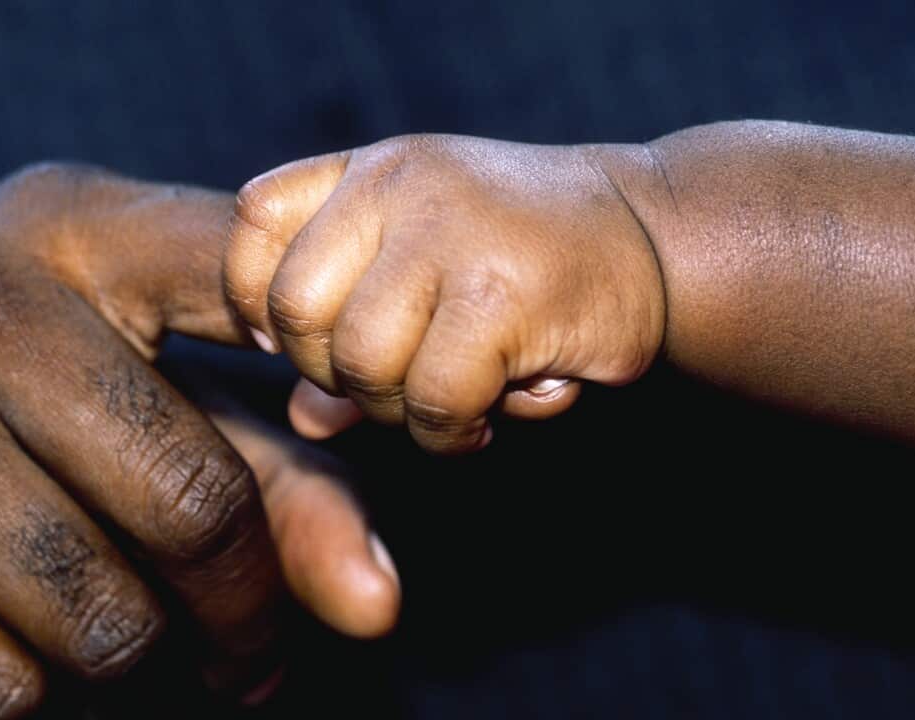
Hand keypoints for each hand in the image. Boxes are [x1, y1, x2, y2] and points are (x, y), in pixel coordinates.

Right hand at [0, 164, 398, 717]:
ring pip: (102, 617)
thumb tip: (377, 604)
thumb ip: (269, 472)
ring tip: (114, 632)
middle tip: (245, 643)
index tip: (355, 425)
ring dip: (134, 658)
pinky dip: (33, 697)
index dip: (328, 357)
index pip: (241, 270)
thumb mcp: (113, 386)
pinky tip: (15, 653)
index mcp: (62, 229)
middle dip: (242, 607)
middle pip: (194, 500)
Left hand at [224, 134, 665, 452]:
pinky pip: (433, 399)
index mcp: (372, 171)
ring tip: (452, 400)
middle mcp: (401, 187)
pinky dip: (450, 432)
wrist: (659, 237)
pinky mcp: (503, 294)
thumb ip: (353, 332)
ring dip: (402, 411)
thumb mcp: (427, 269)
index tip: (309, 343)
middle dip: (337, 373)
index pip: (255, 221)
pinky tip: (490, 413)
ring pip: (362, 363)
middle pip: (297, 309)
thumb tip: (303, 420)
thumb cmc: (526, 259)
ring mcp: (451, 234)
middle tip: (397, 384)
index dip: (256, 299)